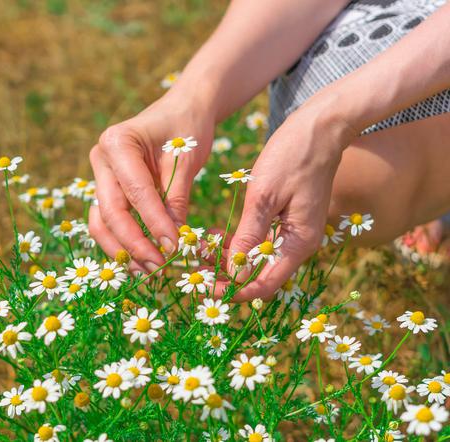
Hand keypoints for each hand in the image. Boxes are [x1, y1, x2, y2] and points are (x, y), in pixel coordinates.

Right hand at [89, 92, 215, 272]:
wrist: (182, 109)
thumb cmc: (187, 127)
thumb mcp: (186, 158)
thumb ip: (175, 197)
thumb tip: (172, 242)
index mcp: (118, 142)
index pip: (135, 192)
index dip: (153, 224)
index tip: (174, 249)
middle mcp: (101, 159)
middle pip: (109, 211)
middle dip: (133, 244)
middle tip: (158, 268)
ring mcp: (100, 175)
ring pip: (101, 221)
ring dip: (122, 249)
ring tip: (147, 271)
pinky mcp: (106, 189)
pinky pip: (108, 221)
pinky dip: (122, 242)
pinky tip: (140, 260)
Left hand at [215, 102, 356, 300]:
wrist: (321, 126)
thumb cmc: (293, 155)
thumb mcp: (264, 195)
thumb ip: (249, 234)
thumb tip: (234, 270)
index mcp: (299, 242)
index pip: (265, 284)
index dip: (235, 291)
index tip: (206, 289)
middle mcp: (299, 244)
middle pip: (260, 274)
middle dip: (227, 277)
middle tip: (195, 272)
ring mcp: (294, 232)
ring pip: (258, 259)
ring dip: (229, 260)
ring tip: (198, 255)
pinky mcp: (287, 220)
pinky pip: (260, 241)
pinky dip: (238, 243)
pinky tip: (214, 237)